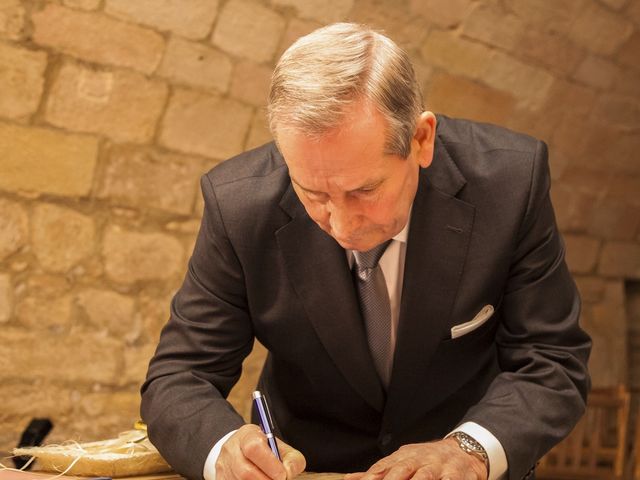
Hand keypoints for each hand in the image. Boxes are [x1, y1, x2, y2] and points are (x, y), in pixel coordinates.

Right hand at [215, 424, 305, 479]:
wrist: (243, 452)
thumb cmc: (265, 451)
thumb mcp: (281, 448)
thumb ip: (292, 459)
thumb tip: (289, 471)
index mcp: (247, 435)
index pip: (254, 447)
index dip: (270, 464)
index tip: (282, 474)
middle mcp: (231, 449)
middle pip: (245, 471)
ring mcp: (223, 466)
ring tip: (268, 479)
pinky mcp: (220, 479)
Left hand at [344, 438, 487, 479]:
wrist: (463, 451)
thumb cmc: (426, 459)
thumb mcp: (403, 460)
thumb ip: (379, 471)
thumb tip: (350, 479)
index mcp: (404, 456)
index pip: (384, 466)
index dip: (372, 475)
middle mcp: (419, 459)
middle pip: (402, 469)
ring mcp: (437, 466)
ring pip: (425, 476)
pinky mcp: (455, 474)